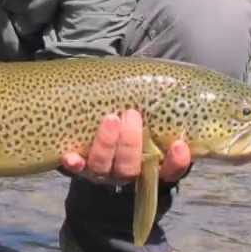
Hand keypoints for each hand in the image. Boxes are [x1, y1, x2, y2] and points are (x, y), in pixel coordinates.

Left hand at [60, 109, 191, 185]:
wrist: (97, 109)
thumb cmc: (132, 106)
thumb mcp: (149, 105)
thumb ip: (161, 101)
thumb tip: (177, 80)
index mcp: (149, 162)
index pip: (169, 172)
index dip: (176, 162)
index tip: (180, 145)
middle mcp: (124, 170)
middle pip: (130, 169)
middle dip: (131, 144)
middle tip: (132, 114)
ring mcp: (100, 170)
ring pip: (103, 168)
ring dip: (106, 145)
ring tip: (110, 119)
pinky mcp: (78, 165)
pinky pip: (75, 169)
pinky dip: (74, 164)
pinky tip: (70, 157)